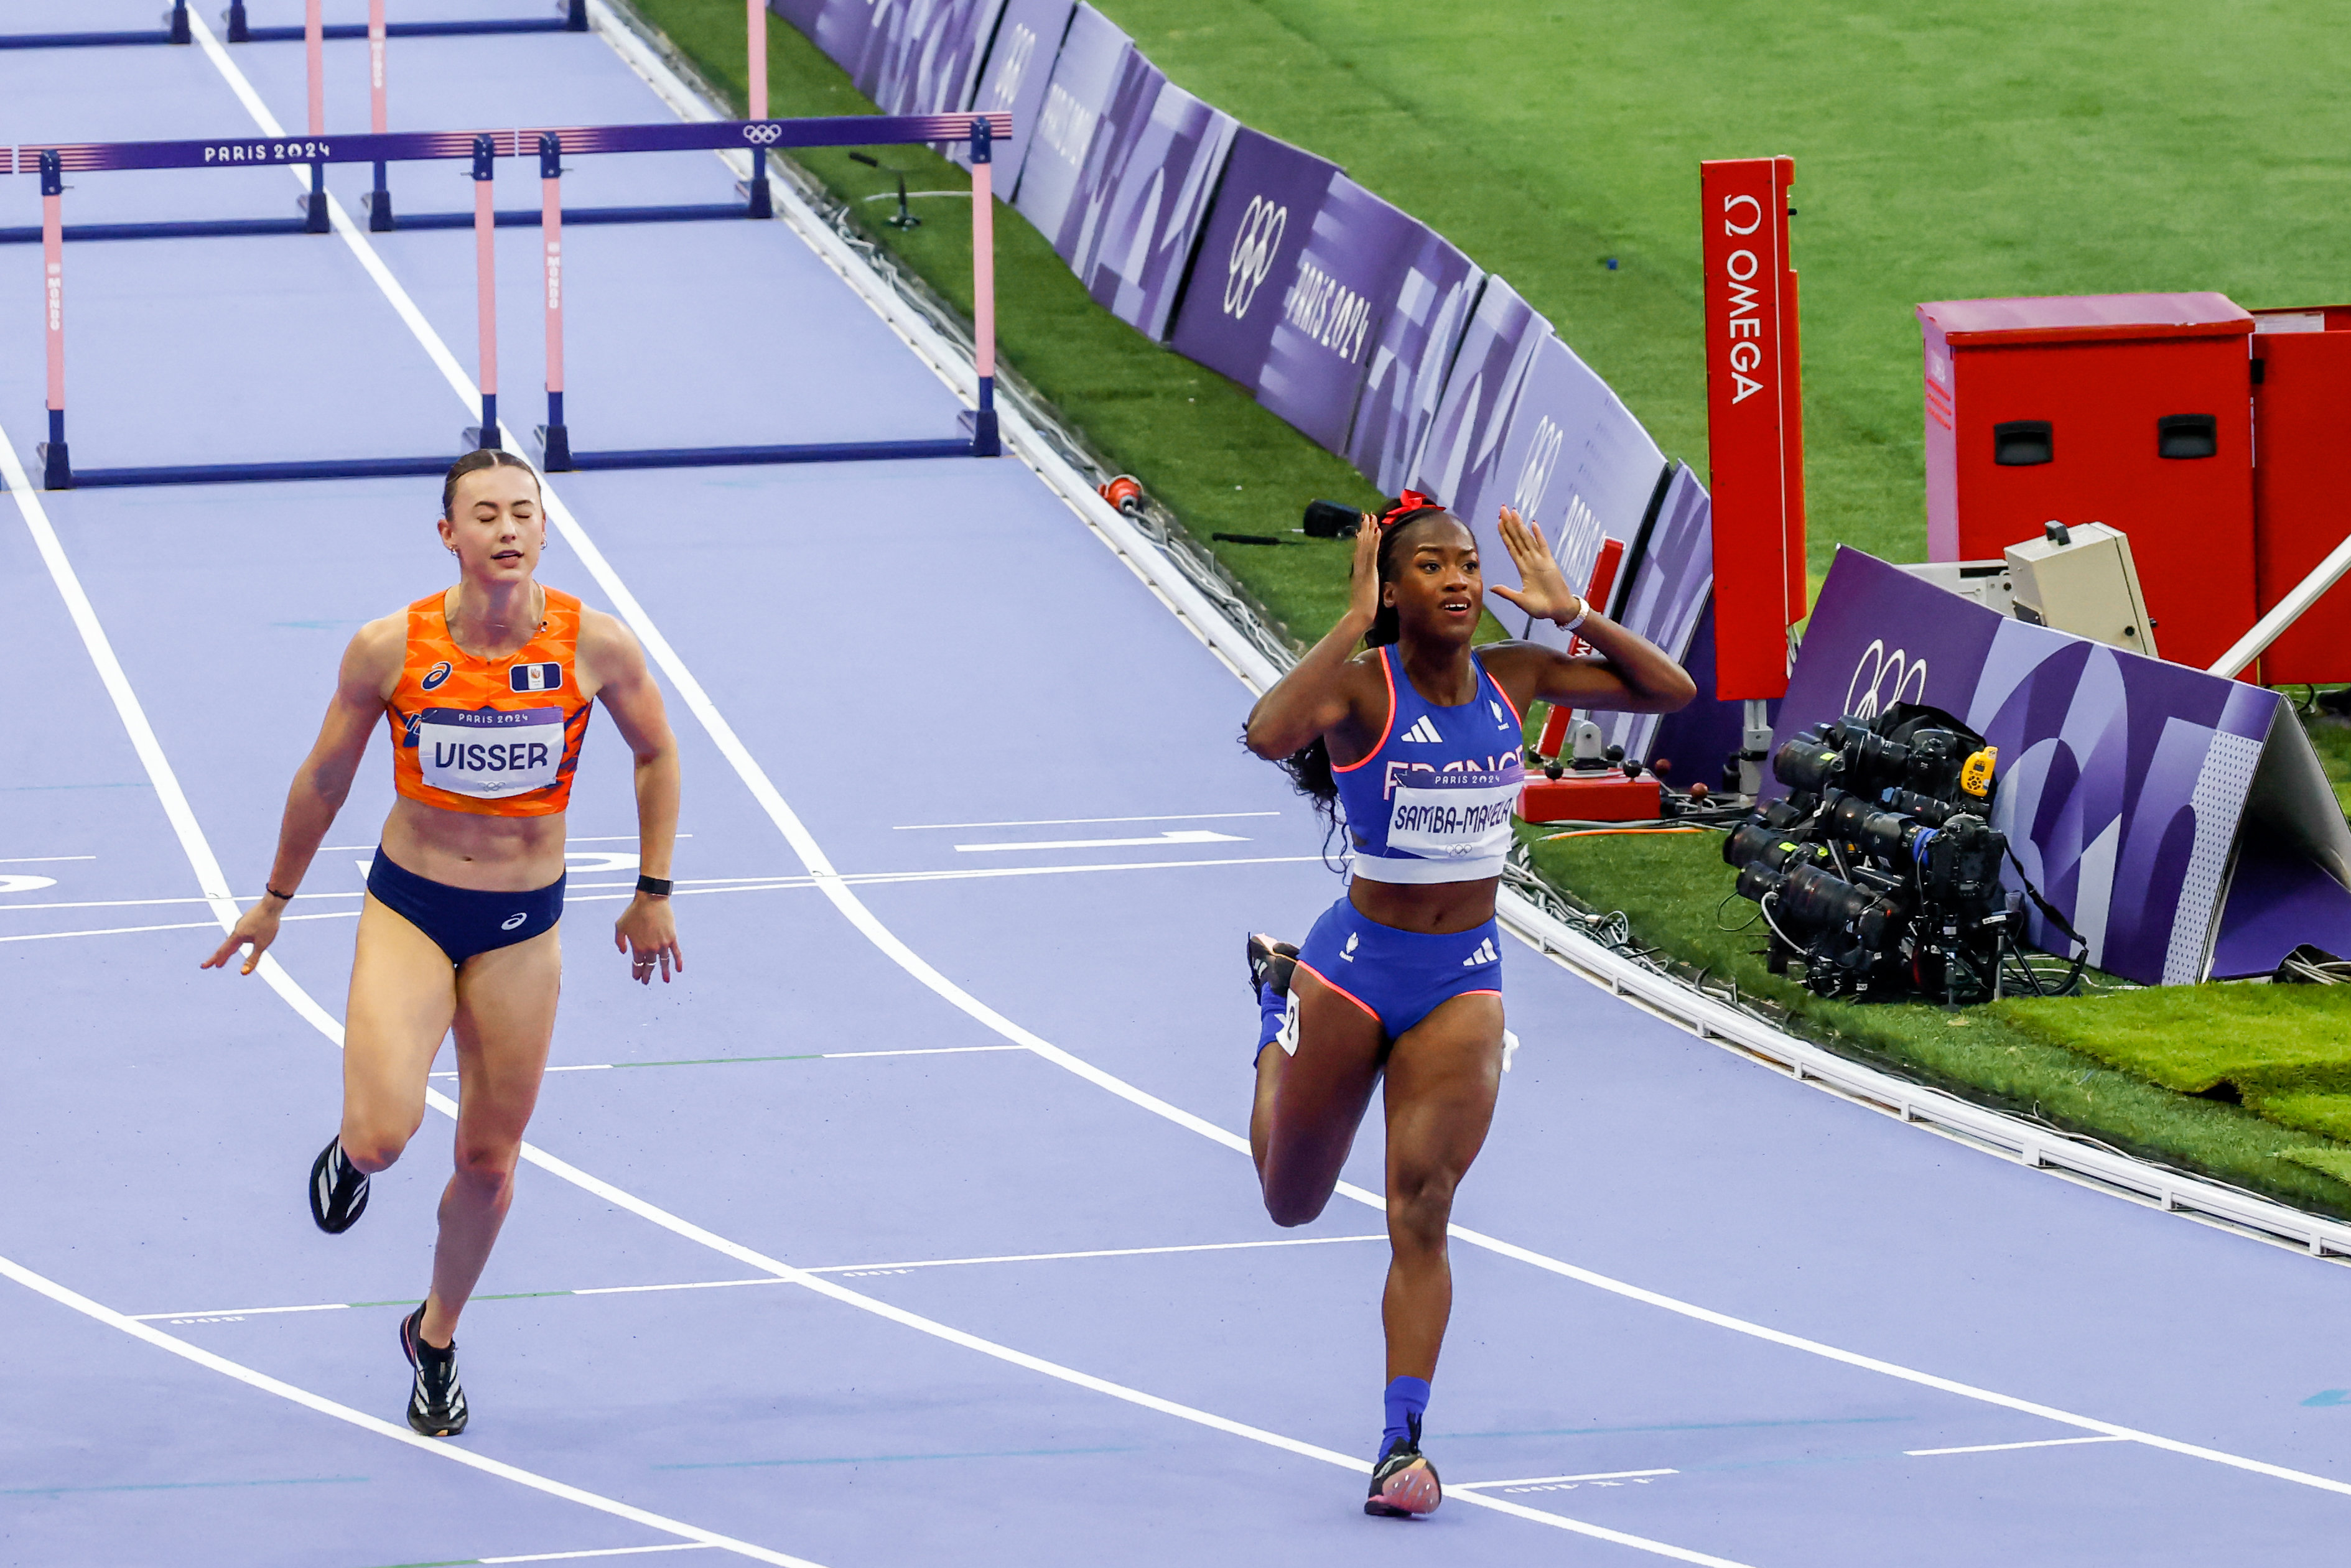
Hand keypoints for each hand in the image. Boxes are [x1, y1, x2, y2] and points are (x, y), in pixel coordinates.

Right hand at [201, 900, 282, 975]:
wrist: (272, 904)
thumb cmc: (268, 924)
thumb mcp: (262, 944)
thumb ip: (253, 959)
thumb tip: (243, 973)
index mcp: (237, 936)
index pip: (223, 951)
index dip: (214, 960)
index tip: (204, 966)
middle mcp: (237, 930)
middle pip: (226, 946)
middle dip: (220, 957)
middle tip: (214, 965)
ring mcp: (242, 924)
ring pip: (233, 940)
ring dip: (229, 949)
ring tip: (226, 956)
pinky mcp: (248, 921)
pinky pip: (239, 934)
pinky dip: (236, 941)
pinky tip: (241, 940)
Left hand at [614, 893, 682, 984]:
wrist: (650, 900)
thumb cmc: (633, 912)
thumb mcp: (620, 926)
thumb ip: (619, 941)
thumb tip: (623, 953)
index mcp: (638, 947)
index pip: (637, 964)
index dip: (637, 972)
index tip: (637, 977)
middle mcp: (651, 949)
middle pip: (650, 966)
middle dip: (647, 975)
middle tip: (646, 981)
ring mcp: (663, 944)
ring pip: (664, 963)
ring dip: (664, 972)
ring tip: (666, 980)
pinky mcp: (672, 938)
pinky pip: (676, 953)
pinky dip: (678, 962)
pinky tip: (679, 970)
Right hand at [1346, 509, 1382, 626]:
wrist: (1360, 616)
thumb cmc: (1364, 610)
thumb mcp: (1367, 595)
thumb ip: (1367, 588)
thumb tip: (1369, 587)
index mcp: (1360, 573)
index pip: (1361, 552)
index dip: (1362, 539)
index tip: (1364, 528)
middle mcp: (1360, 568)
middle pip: (1361, 545)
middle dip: (1364, 529)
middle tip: (1366, 515)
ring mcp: (1363, 569)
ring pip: (1365, 546)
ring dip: (1368, 531)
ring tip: (1370, 517)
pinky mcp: (1369, 572)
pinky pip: (1372, 553)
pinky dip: (1374, 541)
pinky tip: (1377, 531)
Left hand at [1489, 505, 1584, 625]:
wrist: (1559, 611)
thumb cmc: (1541, 608)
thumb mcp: (1520, 601)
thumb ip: (1507, 593)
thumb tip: (1491, 587)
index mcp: (1523, 569)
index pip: (1511, 547)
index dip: (1505, 534)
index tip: (1498, 522)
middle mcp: (1531, 561)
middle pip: (1517, 538)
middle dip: (1510, 523)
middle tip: (1502, 508)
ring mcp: (1540, 561)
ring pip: (1527, 539)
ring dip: (1520, 525)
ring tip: (1513, 512)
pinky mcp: (1550, 563)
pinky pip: (1543, 546)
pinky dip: (1538, 535)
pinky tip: (1533, 524)